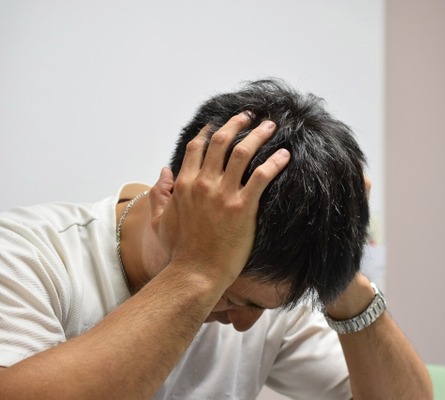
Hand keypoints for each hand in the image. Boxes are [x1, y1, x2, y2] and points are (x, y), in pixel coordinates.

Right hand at [149, 113, 289, 287]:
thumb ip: (159, 194)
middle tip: (249, 117)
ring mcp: (223, 194)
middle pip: (221, 142)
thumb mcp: (159, 221)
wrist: (195, 273)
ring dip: (258, 135)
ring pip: (243, 152)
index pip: (196, 147)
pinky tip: (285, 155)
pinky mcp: (243, 208)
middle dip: (236, 124)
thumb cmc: (179, 251)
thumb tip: (164, 171)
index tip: (218, 123)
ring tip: (270, 126)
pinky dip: (275, 162)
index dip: (209, 131)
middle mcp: (203, 183)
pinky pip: (262, 176)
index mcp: (184, 184)